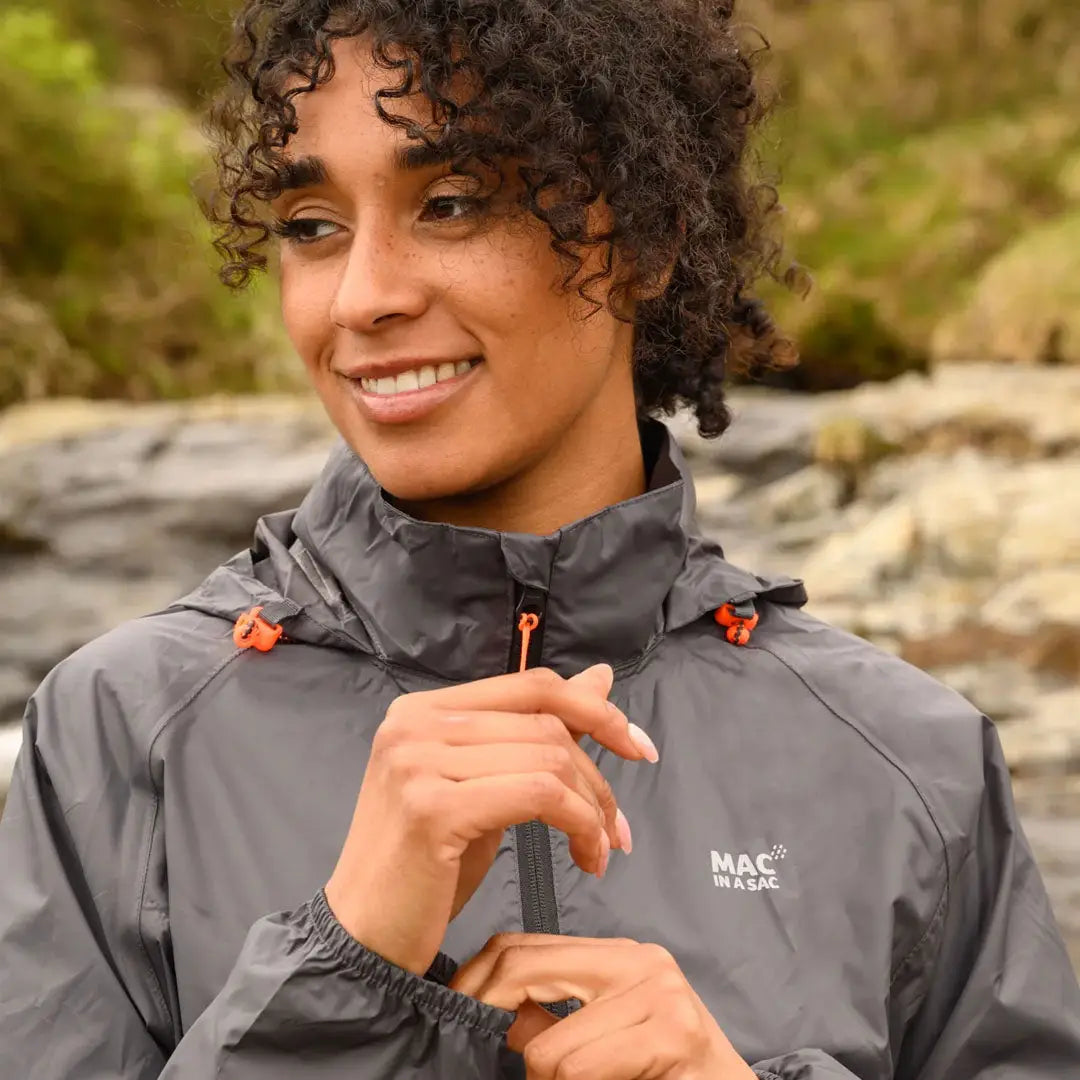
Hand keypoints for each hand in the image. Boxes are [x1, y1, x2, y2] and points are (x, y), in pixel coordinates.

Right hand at [325, 665, 655, 974]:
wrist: (365, 936)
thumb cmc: (426, 866)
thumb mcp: (489, 788)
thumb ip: (536, 733)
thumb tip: (601, 677)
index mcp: (424, 708)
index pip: (531, 685)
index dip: (595, 709)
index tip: (639, 747)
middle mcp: (416, 722)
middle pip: (546, 723)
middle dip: (598, 777)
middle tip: (617, 829)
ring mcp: (419, 760)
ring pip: (548, 758)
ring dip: (592, 808)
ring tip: (599, 850)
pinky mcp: (432, 806)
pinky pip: (538, 795)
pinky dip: (577, 823)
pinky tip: (586, 857)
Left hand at [450, 934, 755, 1079]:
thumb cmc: (666, 1078)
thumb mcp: (602, 1040)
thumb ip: (552, 1020)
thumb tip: (494, 1015)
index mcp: (618, 957)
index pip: (520, 946)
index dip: (475, 980)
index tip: (452, 1012)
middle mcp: (639, 961)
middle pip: (522, 969)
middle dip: (491, 1017)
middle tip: (485, 1051)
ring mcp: (659, 991)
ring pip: (549, 1049)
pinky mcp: (672, 1030)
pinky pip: (579, 1070)